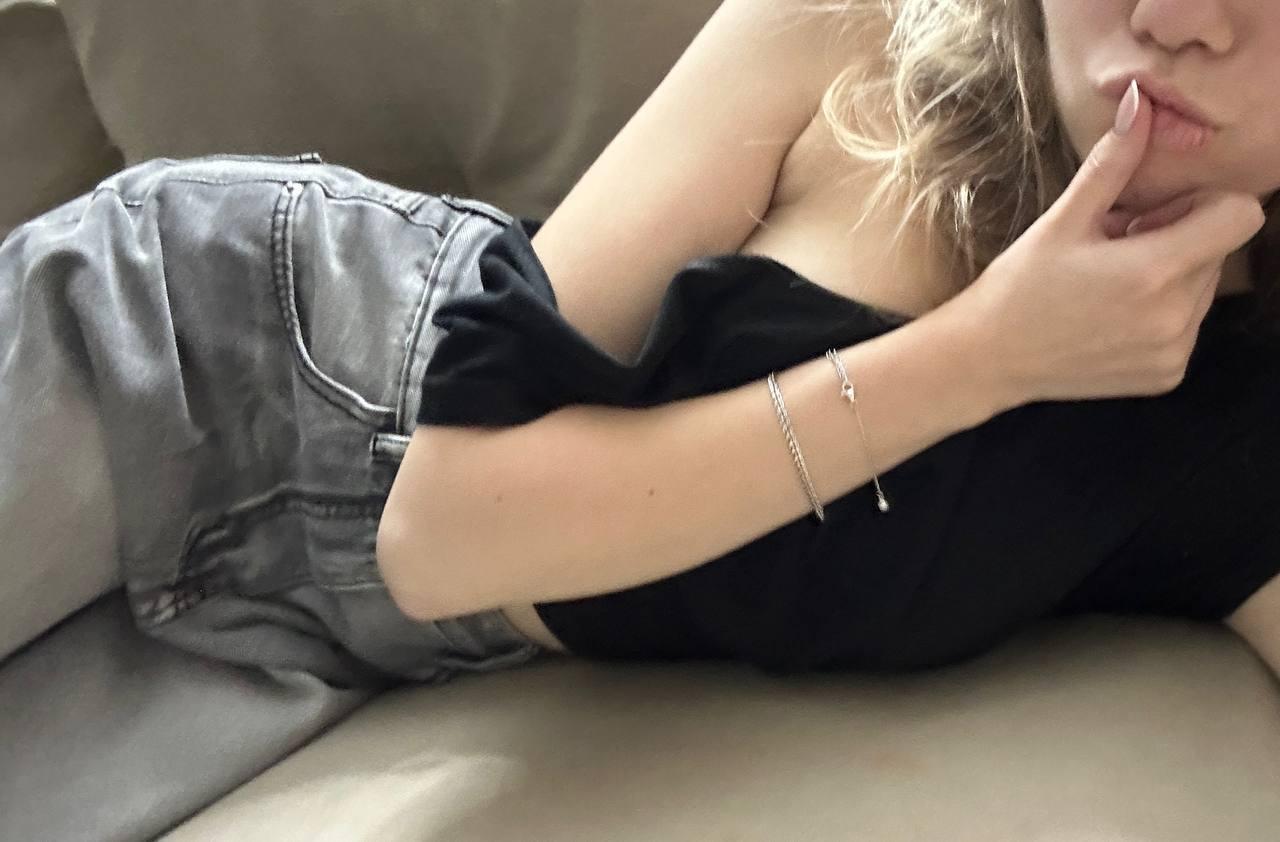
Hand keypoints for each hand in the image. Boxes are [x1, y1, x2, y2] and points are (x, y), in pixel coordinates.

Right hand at [949, 80, 1265, 407]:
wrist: (987, 359)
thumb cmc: (1018, 287)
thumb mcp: (1062, 220)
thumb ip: (1112, 164)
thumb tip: (1141, 104)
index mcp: (1154, 271)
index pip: (1240, 217)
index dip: (1204, 204)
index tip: (1154, 215)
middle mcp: (1175, 316)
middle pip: (1219, 251)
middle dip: (1178, 239)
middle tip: (1116, 249)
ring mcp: (1173, 350)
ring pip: (1205, 288)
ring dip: (1170, 276)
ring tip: (1110, 285)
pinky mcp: (1167, 374)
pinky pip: (1189, 325)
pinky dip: (1161, 313)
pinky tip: (1111, 316)